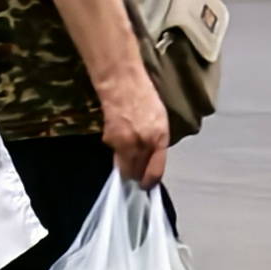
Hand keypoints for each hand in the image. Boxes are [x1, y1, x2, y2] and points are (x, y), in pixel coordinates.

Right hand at [97, 59, 171, 186]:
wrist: (122, 84)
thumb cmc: (144, 97)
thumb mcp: (160, 120)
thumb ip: (157, 143)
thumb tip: (150, 160)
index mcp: (159, 138)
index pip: (155, 170)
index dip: (149, 182)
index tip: (145, 185)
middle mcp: (143, 143)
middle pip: (136, 173)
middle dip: (135, 175)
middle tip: (134, 172)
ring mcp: (125, 143)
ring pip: (123, 167)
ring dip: (125, 164)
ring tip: (127, 149)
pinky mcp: (110, 140)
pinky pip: (114, 154)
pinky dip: (116, 150)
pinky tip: (119, 136)